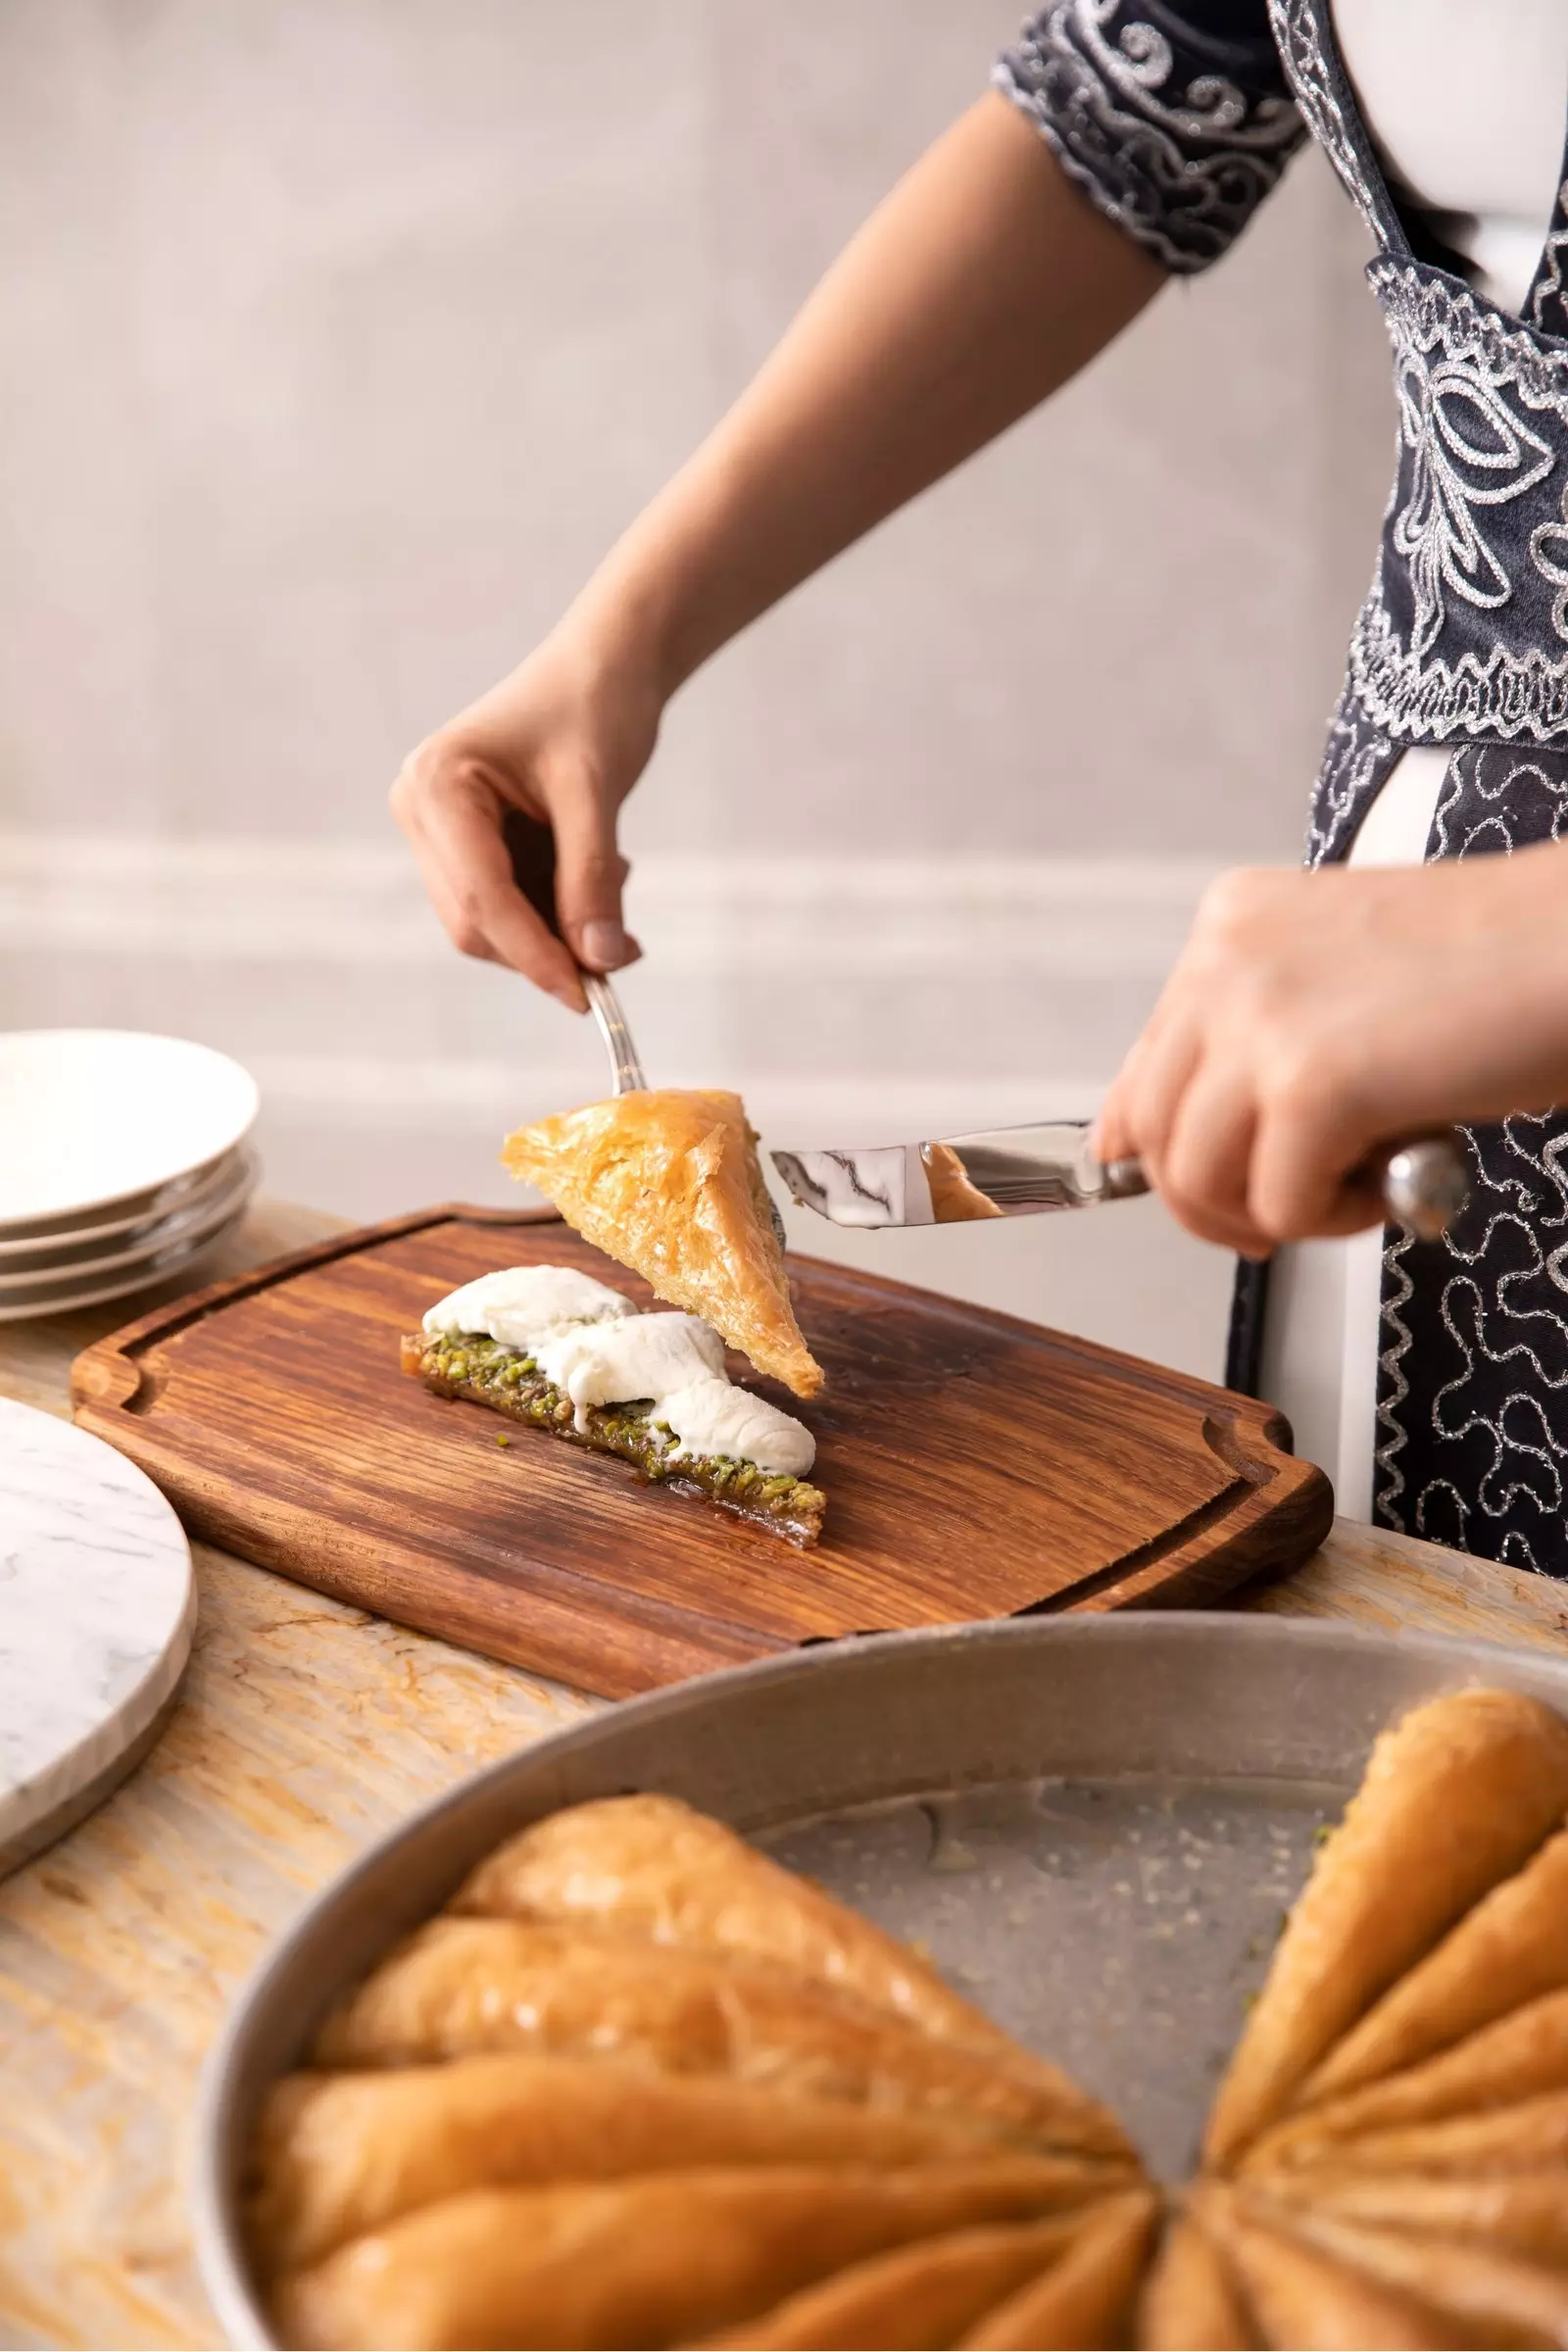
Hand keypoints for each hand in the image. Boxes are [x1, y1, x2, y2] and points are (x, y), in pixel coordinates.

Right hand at [391, 622, 659, 1008]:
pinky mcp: (466, 845)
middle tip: (623, 953)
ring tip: (617, 879)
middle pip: (477, 922)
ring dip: (559, 930)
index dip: (535, 955)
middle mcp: (421, 809)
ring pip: (493, 923)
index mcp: (437, 785)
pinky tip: (600, 872)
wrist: (604, 662)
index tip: (587, 995)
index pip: (481, 898)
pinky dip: (557, 910)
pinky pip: (509, 905)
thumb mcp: (597, 792)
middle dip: (549, 948)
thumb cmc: (595, 703)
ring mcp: (438, 830)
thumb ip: (593, 879)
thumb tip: (600, 961)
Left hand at [1092, 846, 1567, 1254]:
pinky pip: (1278, 1204)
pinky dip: (1332, 1221)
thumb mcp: (1345, 986)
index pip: (1145, 1065)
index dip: (1154, 1149)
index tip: (1190, 1189)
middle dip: (1211, 1201)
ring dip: (1270, 1214)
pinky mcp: (1312, 1082)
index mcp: (1233, 926)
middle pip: (1155, 1130)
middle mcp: (1228, 961)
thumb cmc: (1502, 970)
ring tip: (1350, 1190)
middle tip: (1279, 1216)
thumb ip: (1255, 1045)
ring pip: (1196, 1178)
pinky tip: (1386, 1185)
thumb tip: (1171, 1142)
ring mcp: (1262, 1018)